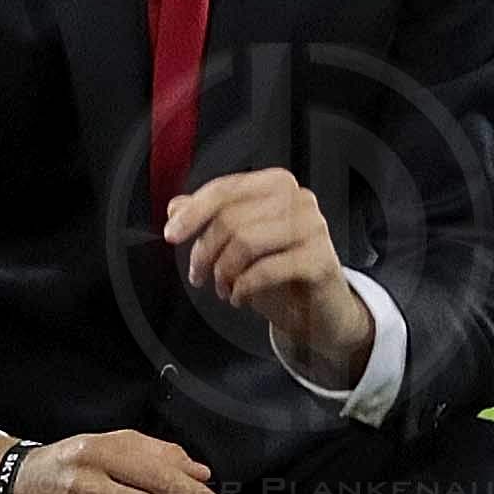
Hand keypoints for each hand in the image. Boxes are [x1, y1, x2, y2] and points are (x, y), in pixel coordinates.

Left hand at [165, 170, 370, 386]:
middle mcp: (299, 200)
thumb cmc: (279, 269)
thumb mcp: (237, 240)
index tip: (172, 235)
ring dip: (222, 271)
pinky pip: (266, 269)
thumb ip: (209, 218)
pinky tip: (239, 296)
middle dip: (205, 251)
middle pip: (231, 217)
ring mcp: (313, 229)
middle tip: (198, 274)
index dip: (193, 212)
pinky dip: (243, 286)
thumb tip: (176, 207)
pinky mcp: (320, 260)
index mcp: (276, 185)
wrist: (319, 308)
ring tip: (221, 287)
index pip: (225, 189)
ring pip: (246, 241)